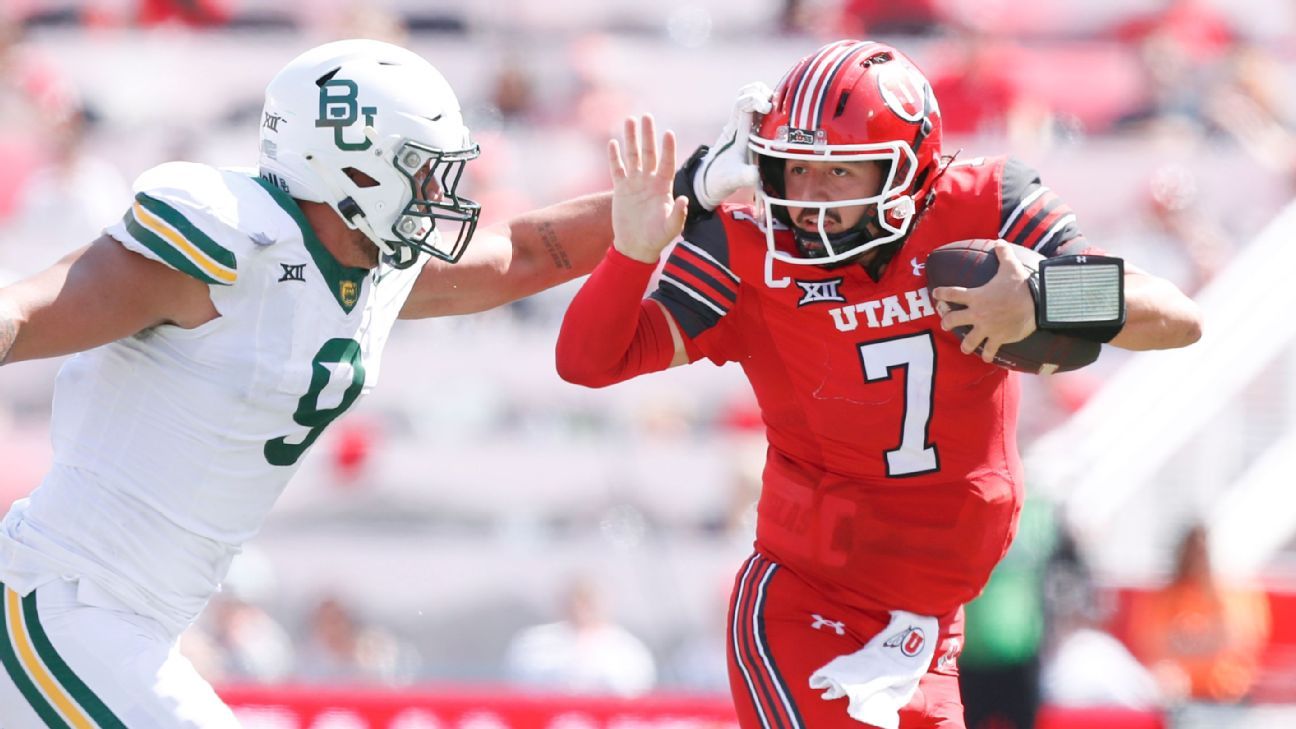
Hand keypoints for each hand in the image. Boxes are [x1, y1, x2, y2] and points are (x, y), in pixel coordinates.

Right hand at [609, 115, 688, 263]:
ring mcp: (635, 183)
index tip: (668, 133)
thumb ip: (678, 214)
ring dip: (631, 139)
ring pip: (632, 156)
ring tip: (630, 120)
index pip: (667, 163)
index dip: (668, 149)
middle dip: (648, 135)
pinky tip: (613, 142)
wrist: (636, 246)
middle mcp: (649, 181)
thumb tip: (684, 199)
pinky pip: (617, 169)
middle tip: (647, 116)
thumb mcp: (670, 228)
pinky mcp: (621, 189)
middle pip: (649, 153)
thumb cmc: (656, 238)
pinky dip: (614, 157)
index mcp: (663, 187)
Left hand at [693, 81, 772, 209]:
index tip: (767, 109)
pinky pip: (757, 109)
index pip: (742, 103)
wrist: (709, 182)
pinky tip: (779, 118)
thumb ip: (743, 176)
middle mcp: (738, 123)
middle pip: (747, 92)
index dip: (755, 99)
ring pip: (751, 97)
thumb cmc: (721, 179)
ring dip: (764, 97)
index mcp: (735, 130)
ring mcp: (742, 125)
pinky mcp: (747, 130)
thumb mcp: (733, 180)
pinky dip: (768, 106)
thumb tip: (755, 174)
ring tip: (778, 109)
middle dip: (761, 93)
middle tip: (774, 107)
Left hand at [931, 241, 1037, 362]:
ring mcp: (987, 328)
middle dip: (946, 322)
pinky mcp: (998, 338)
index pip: (951, 294)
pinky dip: (988, 355)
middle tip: (945, 324)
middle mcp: (977, 313)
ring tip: (965, 347)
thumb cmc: (1021, 284)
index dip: (941, 294)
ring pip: (968, 341)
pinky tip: (987, 359)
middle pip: (952, 320)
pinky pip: (990, 351)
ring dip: (965, 345)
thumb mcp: (1011, 266)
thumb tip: (999, 241)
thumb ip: (1002, 254)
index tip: (935, 295)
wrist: (1037, 302)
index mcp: (976, 296)